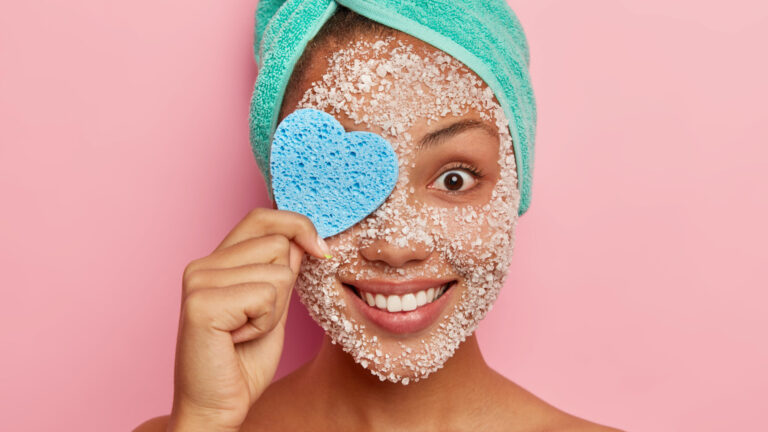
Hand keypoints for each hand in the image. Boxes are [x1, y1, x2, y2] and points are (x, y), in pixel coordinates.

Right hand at [167, 208, 331, 431]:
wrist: (216, 406)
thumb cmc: (243, 360)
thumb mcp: (272, 307)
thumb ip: (280, 270)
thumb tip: (301, 238)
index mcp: (216, 261)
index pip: (261, 217)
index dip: (297, 226)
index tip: (320, 249)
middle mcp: (202, 265)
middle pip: (278, 244)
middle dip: (284, 286)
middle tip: (257, 319)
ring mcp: (198, 281)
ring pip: (278, 273)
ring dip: (275, 310)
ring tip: (246, 331)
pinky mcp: (202, 304)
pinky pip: (266, 296)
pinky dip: (265, 324)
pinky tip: (239, 339)